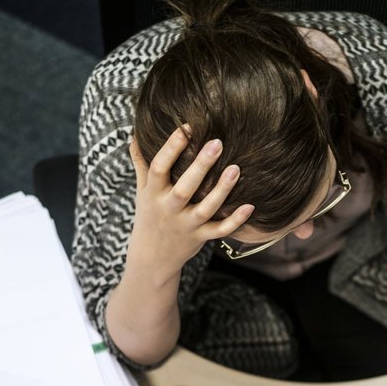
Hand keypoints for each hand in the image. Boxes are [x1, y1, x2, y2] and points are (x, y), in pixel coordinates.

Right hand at [126, 128, 253, 283]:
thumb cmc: (149, 215)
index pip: (159, 167)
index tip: (187, 127)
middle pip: (184, 188)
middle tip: (217, 143)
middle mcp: (169, 209)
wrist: (152, 257)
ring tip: (236, 168)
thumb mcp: (142, 190)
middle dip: (200, 166)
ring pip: (205, 208)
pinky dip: (235, 221)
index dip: (171, 147)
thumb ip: (141, 162)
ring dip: (221, 190)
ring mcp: (185, 224)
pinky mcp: (200, 237)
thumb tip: (136, 133)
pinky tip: (250, 206)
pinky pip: (219, 230)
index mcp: (153, 192)